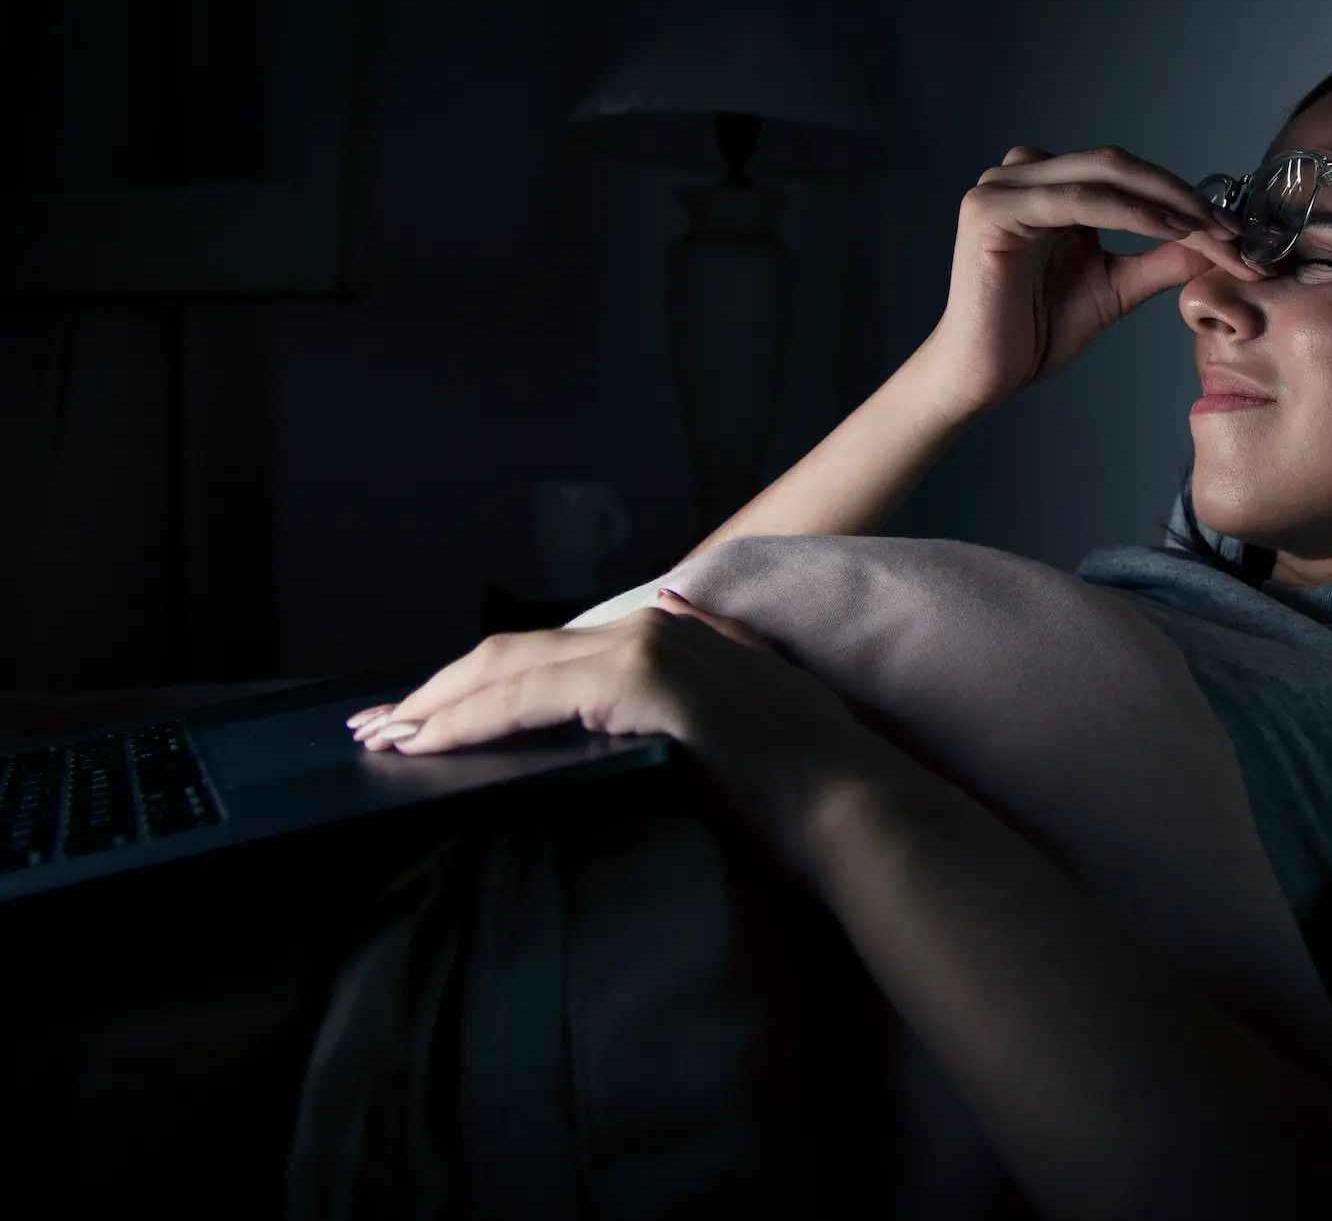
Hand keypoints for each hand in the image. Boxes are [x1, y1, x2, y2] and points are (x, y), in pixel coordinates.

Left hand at [344, 592, 873, 827]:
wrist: (853, 809)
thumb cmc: (805, 791)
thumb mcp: (749, 719)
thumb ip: (707, 671)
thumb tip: (671, 622)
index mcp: (679, 635)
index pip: (554, 653)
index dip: (484, 682)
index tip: (428, 716)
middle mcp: (657, 627)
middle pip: (516, 651)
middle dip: (440, 690)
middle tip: (377, 727)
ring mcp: (648, 649)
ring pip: (510, 669)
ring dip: (439, 706)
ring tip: (384, 740)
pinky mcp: (641, 683)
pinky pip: (528, 699)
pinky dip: (470, 722)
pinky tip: (431, 747)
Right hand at [924, 145, 1262, 412]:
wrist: (986, 374)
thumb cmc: (1037, 330)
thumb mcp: (1118, 286)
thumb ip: (1163, 259)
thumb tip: (1221, 245)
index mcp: (1049, 186)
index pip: (1128, 176)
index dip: (1186, 197)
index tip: (1238, 233)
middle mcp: (1024, 175)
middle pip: (1120, 165)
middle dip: (1185, 196)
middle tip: (1235, 230)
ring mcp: (1003, 187)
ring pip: (1104, 175)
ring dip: (1167, 201)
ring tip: (1212, 231)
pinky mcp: (993, 210)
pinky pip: (1077, 201)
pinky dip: (1131, 212)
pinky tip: (1169, 231)